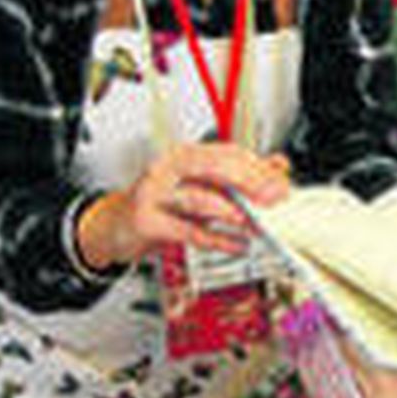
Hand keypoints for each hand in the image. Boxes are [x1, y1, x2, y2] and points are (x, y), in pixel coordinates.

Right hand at [77, 143, 291, 271]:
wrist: (114, 226)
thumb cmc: (159, 205)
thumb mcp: (200, 187)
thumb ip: (237, 178)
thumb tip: (277, 166)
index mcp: (183, 155)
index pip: (227, 153)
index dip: (258, 167)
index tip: (282, 182)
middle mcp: (167, 169)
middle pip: (215, 168)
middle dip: (250, 183)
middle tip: (276, 199)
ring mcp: (154, 193)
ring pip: (200, 198)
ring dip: (233, 213)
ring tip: (256, 224)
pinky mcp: (147, 222)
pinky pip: (188, 231)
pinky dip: (217, 240)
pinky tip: (236, 244)